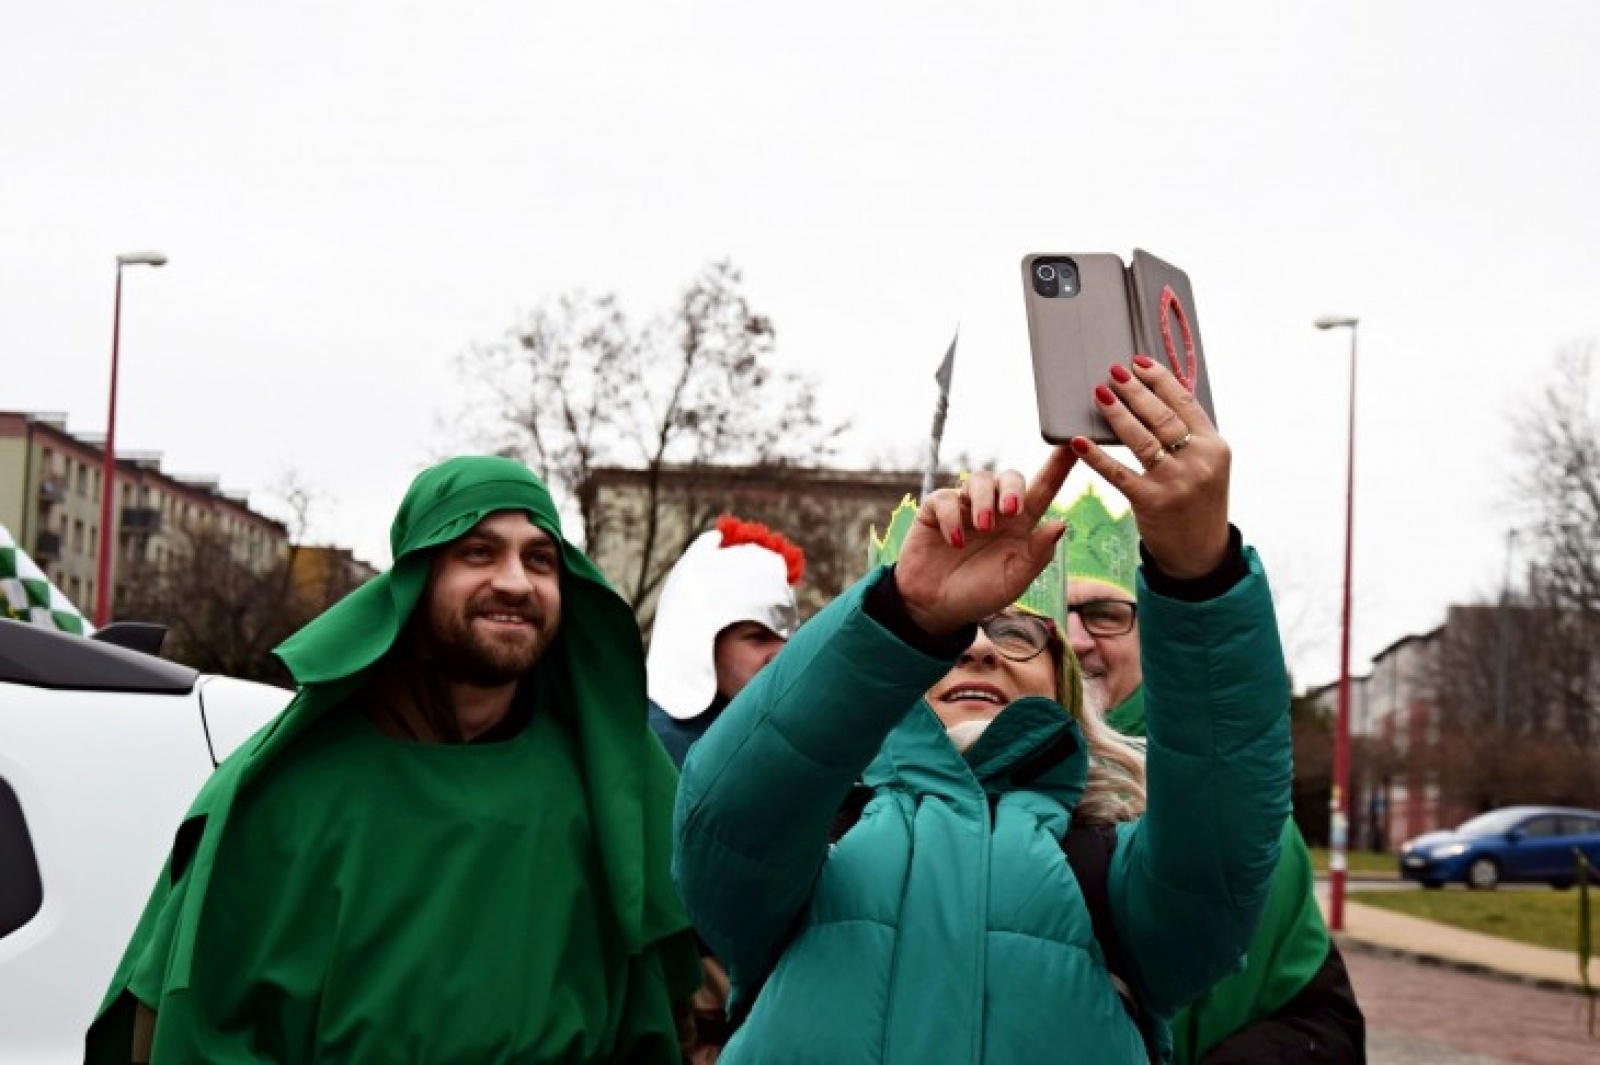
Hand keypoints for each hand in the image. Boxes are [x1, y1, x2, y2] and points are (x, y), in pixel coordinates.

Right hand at [893, 447, 1074, 636]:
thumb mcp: (1015, 580)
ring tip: (982, 527)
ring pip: (979, 480)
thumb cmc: (981, 593)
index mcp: (1021, 525)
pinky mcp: (935, 511)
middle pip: (1010, 477)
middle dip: (1013, 488)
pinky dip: (951, 516)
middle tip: (1010, 511)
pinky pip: (946, 498)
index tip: (1076, 442)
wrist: (937, 608)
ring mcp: (965, 508)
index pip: (1044, 489)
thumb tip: (1061, 523)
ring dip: (983, 501)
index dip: (1059, 465)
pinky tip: (954, 541)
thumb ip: (1038, 554)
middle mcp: (995, 510)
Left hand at [1071, 356, 1230, 578]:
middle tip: (1113, 372)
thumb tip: (1157, 395)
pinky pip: (1118, 473)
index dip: (1159, 379)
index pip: (1185, 402)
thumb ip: (1188, 435)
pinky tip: (1079, 442)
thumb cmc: (1197, 501)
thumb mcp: (1207, 465)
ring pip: (1141, 439)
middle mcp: (1199, 461)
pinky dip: (1096, 456)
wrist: (1200, 553)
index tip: (1138, 362)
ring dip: (1117, 414)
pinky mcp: (1152, 502)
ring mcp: (1176, 482)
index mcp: (1215, 446)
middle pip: (1162, 416)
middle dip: (1135, 391)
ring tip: (1099, 394)